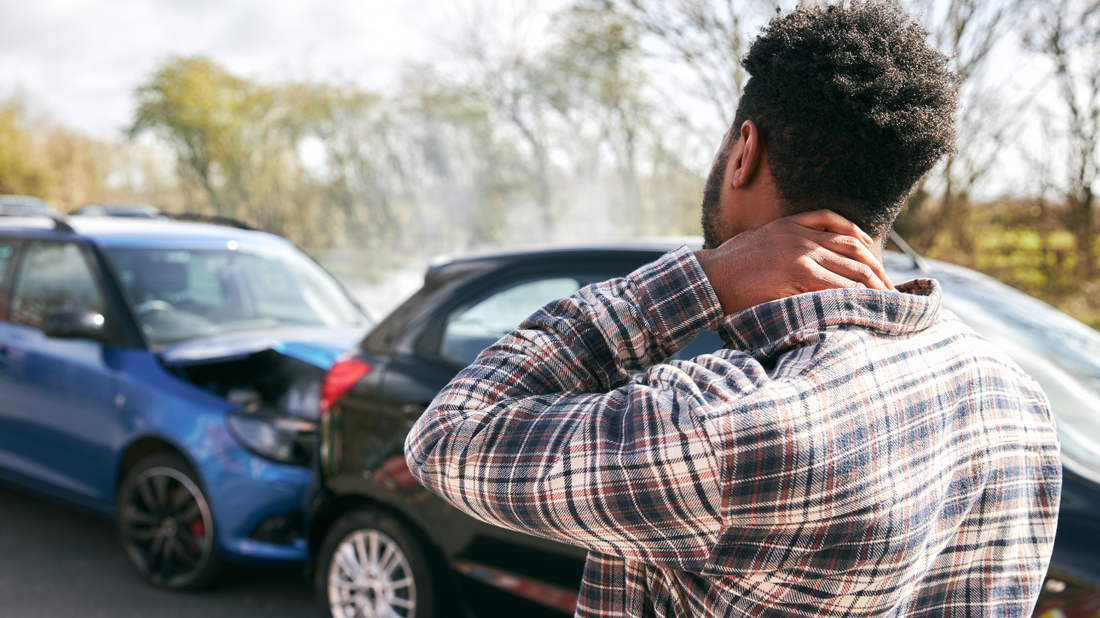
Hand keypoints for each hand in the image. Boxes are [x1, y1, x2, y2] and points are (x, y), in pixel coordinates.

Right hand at [695, 210, 893, 315]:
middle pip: (855, 250)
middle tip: (890, 289)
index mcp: (793, 224)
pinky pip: (838, 285)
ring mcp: (802, 256)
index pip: (843, 230)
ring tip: (887, 301)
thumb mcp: (758, 240)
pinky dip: (855, 295)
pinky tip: (866, 304)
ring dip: (873, 287)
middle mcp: (802, 237)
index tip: (876, 265)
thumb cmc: (728, 266)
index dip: (865, 249)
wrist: (709, 278)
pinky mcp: (799, 276)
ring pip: (852, 269)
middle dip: (877, 271)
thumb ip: (783, 241)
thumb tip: (802, 259)